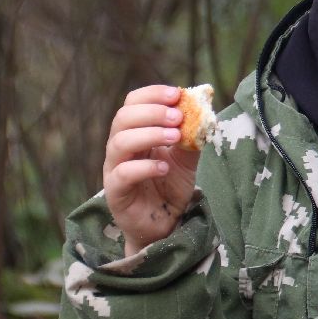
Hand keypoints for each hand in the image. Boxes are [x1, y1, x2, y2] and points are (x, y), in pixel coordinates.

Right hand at [103, 85, 200, 254]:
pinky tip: (164, 167)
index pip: (132, 103)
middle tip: (178, 117)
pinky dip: (144, 167)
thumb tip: (203, 109)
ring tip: (175, 136)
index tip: (177, 94)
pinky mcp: (116, 193)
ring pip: (119, 143)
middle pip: (122, 118)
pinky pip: (123, 174)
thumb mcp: (186, 158)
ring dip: (149, 134)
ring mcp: (114, 170)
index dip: (152, 95)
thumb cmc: (171, 186)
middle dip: (152, 112)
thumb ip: (192, 136)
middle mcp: (120, 148)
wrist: (165, 224)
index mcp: (134, 133)